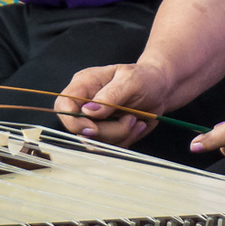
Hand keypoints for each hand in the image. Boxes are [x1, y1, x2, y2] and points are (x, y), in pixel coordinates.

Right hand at [56, 63, 173, 147]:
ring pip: (96, 143)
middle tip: (130, 118)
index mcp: (84, 84)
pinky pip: (111, 147)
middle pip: (81, 130)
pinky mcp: (106, 134)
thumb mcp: (131, 81)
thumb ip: (110, 96)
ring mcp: (95, 121)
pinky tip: (137, 125)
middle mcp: (85, 104)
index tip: (93, 128)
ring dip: (120, 135)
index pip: (63, 105)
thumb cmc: (145, 77)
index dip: (73, 121)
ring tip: (135, 119)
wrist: (161, 89)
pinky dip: (127, 140)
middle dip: (109, 131)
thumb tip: (88, 111)